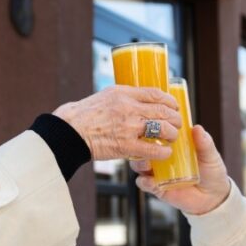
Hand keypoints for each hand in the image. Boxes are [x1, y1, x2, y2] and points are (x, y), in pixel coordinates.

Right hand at [53, 85, 181, 161]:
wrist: (69, 131)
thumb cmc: (84, 114)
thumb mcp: (106, 95)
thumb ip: (124, 98)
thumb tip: (141, 100)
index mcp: (124, 93)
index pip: (155, 93)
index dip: (169, 100)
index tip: (173, 106)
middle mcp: (128, 108)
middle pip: (163, 111)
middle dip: (175, 118)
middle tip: (177, 123)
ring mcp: (128, 127)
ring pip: (162, 128)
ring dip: (171, 134)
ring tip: (171, 137)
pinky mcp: (125, 146)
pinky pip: (152, 149)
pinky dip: (163, 151)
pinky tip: (165, 152)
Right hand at [131, 124, 230, 214]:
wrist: (214, 197)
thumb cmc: (212, 172)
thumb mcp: (210, 156)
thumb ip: (204, 143)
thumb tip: (198, 128)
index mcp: (174, 145)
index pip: (158, 133)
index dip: (152, 128)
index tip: (151, 125)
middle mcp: (163, 157)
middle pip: (144, 148)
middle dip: (140, 146)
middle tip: (146, 146)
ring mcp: (158, 172)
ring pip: (140, 165)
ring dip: (139, 163)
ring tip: (147, 164)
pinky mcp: (157, 188)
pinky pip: (144, 184)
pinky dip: (144, 181)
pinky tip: (151, 181)